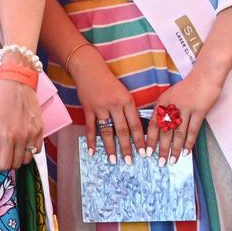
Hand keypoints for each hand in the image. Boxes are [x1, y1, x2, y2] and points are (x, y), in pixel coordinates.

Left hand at [0, 79, 43, 169]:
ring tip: (11, 150)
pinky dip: (30, 151)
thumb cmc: (0, 97)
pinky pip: (37, 149)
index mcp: (8, 135)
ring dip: (19, 158)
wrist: (18, 82)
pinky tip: (22, 144)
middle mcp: (23, 137)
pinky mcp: (40, 129)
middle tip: (1, 156)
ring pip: (28, 158)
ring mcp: (33, 133)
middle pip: (16, 163)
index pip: (5, 163)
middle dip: (7, 163)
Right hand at [70, 46, 143, 164]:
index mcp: (127, 101)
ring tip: (113, 160)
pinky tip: (92, 151)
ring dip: (110, 147)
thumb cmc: (108, 81)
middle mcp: (115, 105)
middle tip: (130, 161)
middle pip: (122, 130)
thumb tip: (135, 130)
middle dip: (126, 148)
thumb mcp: (124, 93)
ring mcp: (100, 107)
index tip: (143, 153)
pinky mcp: (88, 108)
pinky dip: (91, 140)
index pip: (136, 124)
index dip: (140, 140)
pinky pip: (90, 127)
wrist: (89, 68)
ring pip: (106, 131)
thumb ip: (129, 109)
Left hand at [146, 71, 221, 165]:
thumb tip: (158, 126)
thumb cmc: (187, 87)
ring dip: (174, 149)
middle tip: (159, 162)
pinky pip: (193, 130)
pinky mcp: (199, 112)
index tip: (146, 152)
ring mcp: (185, 109)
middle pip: (164, 131)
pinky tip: (186, 152)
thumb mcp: (170, 95)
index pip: (153, 124)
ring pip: (178, 133)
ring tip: (172, 161)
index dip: (150, 139)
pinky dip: (189, 143)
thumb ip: (164, 109)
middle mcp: (171, 106)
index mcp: (162, 102)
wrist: (204, 77)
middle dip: (161, 148)